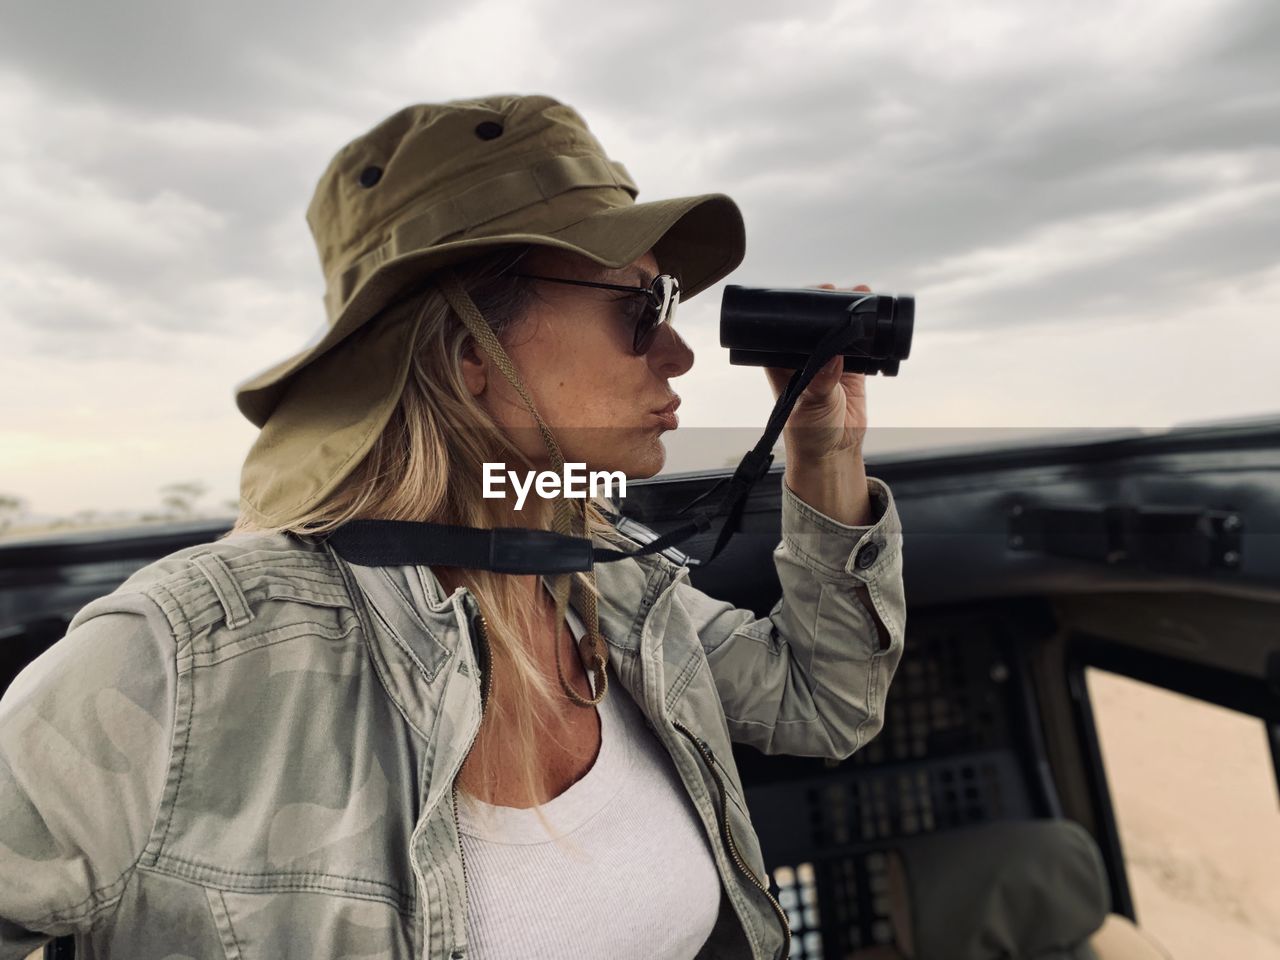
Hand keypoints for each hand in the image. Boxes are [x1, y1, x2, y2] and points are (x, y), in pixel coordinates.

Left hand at [764, 283, 871, 462]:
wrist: (833, 452)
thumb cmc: (808, 431)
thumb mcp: (810, 404)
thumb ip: (820, 382)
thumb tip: (832, 357)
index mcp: (783, 359)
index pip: (787, 325)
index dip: (800, 306)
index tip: (817, 293)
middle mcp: (804, 356)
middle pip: (816, 322)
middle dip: (830, 304)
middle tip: (844, 291)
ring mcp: (829, 360)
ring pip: (840, 329)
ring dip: (852, 314)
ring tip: (865, 295)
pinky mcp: (852, 369)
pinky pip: (862, 344)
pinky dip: (870, 332)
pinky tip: (878, 317)